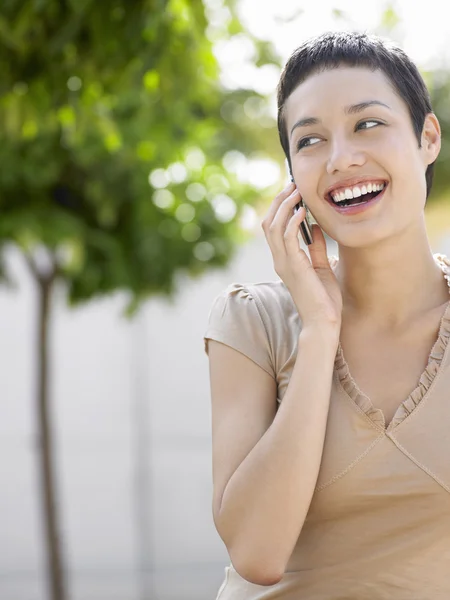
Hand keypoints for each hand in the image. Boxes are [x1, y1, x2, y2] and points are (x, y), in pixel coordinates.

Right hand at [261, 182, 342, 329]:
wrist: (324, 322)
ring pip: (274, 227)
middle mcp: (279, 260)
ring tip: (297, 191)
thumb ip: (315, 248)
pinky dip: (292, 221)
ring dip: (284, 206)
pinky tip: (302, 210)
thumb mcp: (321, 267)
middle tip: (292, 185)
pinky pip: (287, 238)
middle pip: (269, 223)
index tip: (293, 192)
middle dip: (279, 201)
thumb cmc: (324, 300)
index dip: (280, 208)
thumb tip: (315, 227)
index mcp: (284, 260)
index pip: (274, 228)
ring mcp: (283, 263)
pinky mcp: (293, 266)